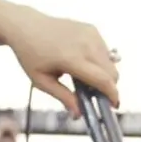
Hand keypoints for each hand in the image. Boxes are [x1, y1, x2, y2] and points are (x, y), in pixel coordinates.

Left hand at [1, 7, 118, 115]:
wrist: (27, 26)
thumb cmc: (31, 55)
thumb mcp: (42, 81)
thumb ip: (63, 97)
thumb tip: (78, 114)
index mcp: (71, 58)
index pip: (102, 79)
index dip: (112, 95)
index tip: (114, 106)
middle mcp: (85, 44)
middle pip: (111, 72)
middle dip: (109, 87)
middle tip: (95, 96)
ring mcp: (90, 34)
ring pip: (110, 62)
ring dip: (104, 75)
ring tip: (84, 81)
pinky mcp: (92, 29)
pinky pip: (104, 51)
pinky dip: (100, 62)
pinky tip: (84, 65)